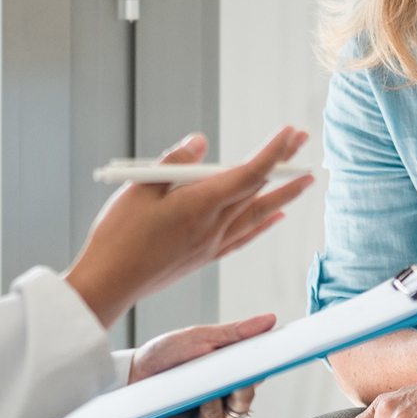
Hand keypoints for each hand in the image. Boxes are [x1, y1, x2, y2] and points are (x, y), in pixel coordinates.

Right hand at [63, 129, 315, 327]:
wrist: (110, 284)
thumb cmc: (118, 236)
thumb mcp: (138, 189)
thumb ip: (173, 163)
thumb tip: (200, 142)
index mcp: (197, 205)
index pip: (247, 174)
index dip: (273, 153)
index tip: (291, 133)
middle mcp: (212, 226)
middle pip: (256, 190)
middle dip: (283, 164)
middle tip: (303, 142)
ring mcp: (211, 244)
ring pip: (257, 215)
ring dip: (284, 195)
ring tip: (305, 180)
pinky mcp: (204, 257)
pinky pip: (244, 237)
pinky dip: (263, 225)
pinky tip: (277, 217)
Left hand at [127, 312, 275, 417]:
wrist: (132, 374)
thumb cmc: (165, 355)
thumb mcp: (200, 337)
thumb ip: (235, 333)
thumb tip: (269, 320)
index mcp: (231, 373)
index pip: (258, 371)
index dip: (268, 365)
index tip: (279, 355)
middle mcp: (226, 396)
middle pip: (250, 393)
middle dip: (250, 382)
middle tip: (246, 371)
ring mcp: (214, 415)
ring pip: (237, 410)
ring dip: (231, 396)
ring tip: (219, 383)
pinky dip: (212, 411)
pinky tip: (205, 398)